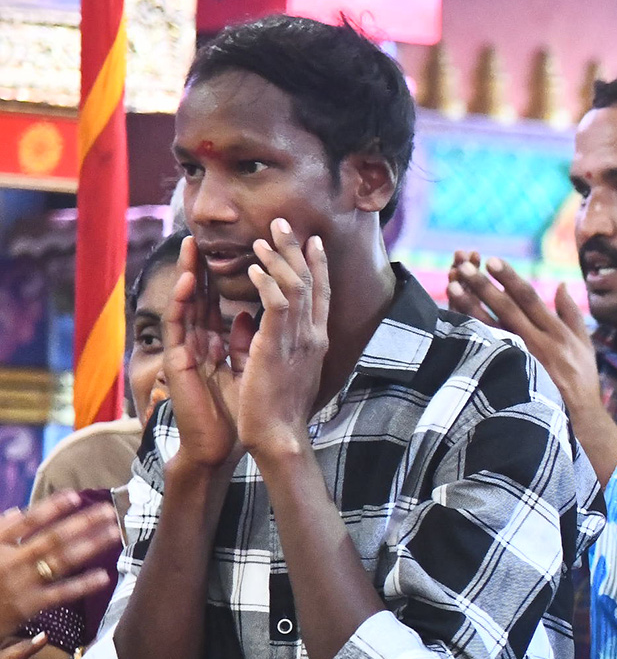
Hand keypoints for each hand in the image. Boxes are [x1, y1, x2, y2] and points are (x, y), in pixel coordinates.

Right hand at [0, 493, 119, 636]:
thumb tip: (18, 511)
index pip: (26, 521)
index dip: (51, 507)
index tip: (75, 495)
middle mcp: (9, 561)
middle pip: (52, 538)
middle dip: (83, 522)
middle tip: (109, 511)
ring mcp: (20, 584)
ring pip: (61, 561)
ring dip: (91, 546)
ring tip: (114, 533)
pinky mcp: (27, 607)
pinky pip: (60, 594)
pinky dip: (82, 585)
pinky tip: (104, 576)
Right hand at [163, 236, 240, 468]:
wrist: (223, 447)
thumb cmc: (237, 412)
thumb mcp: (247, 368)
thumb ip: (244, 341)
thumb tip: (248, 313)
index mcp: (217, 343)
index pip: (217, 302)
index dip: (221, 278)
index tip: (233, 253)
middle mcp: (200, 343)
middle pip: (199, 297)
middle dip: (200, 267)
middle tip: (201, 235)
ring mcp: (187, 351)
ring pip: (185, 305)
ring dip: (185, 275)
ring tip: (189, 246)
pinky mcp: (178, 363)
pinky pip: (178, 328)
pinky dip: (180, 304)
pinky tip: (186, 283)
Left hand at [234, 219, 330, 457]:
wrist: (279, 435)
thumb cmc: (279, 409)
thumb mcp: (288, 370)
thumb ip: (282, 343)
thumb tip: (261, 324)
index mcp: (317, 341)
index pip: (321, 293)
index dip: (317, 264)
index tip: (311, 241)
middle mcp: (313, 335)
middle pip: (311, 281)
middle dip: (297, 249)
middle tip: (283, 223)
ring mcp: (298, 340)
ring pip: (294, 286)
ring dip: (278, 259)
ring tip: (263, 238)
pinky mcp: (275, 346)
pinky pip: (275, 304)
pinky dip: (265, 282)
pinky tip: (253, 269)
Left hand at [449, 256, 600, 411]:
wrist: (579, 422)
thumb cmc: (581, 380)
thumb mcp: (584, 345)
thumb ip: (571, 313)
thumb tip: (561, 285)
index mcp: (555, 332)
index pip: (528, 298)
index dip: (509, 278)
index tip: (491, 260)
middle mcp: (538, 344)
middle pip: (506, 309)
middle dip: (484, 285)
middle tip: (463, 266)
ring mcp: (522, 362)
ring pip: (491, 328)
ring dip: (470, 306)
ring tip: (451, 287)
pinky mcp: (510, 378)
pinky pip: (486, 353)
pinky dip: (471, 336)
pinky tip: (453, 323)